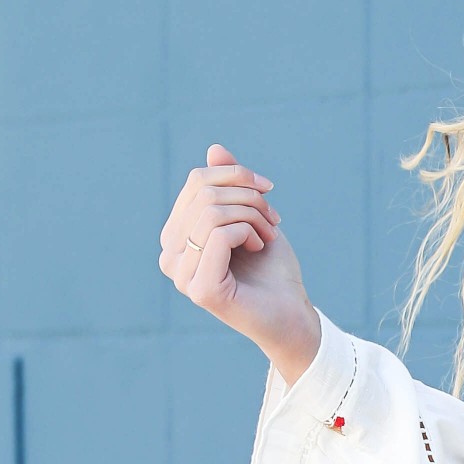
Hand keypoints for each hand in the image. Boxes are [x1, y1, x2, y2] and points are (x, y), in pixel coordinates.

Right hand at [158, 144, 320, 383]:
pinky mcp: (199, 289)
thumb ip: (230, 185)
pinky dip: (248, 231)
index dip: (236, 176)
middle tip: (272, 218)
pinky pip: (218, 235)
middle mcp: (170, 256)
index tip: (267, 193)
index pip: (196, 182)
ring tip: (268, 234)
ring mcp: (181, 275)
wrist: (292, 314)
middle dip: (248, 195)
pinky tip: (260, 246)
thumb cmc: (271, 269)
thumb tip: (214, 149)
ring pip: (211, 211)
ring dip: (252, 215)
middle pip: (202, 192)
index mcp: (177, 237)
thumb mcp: (252, 217)